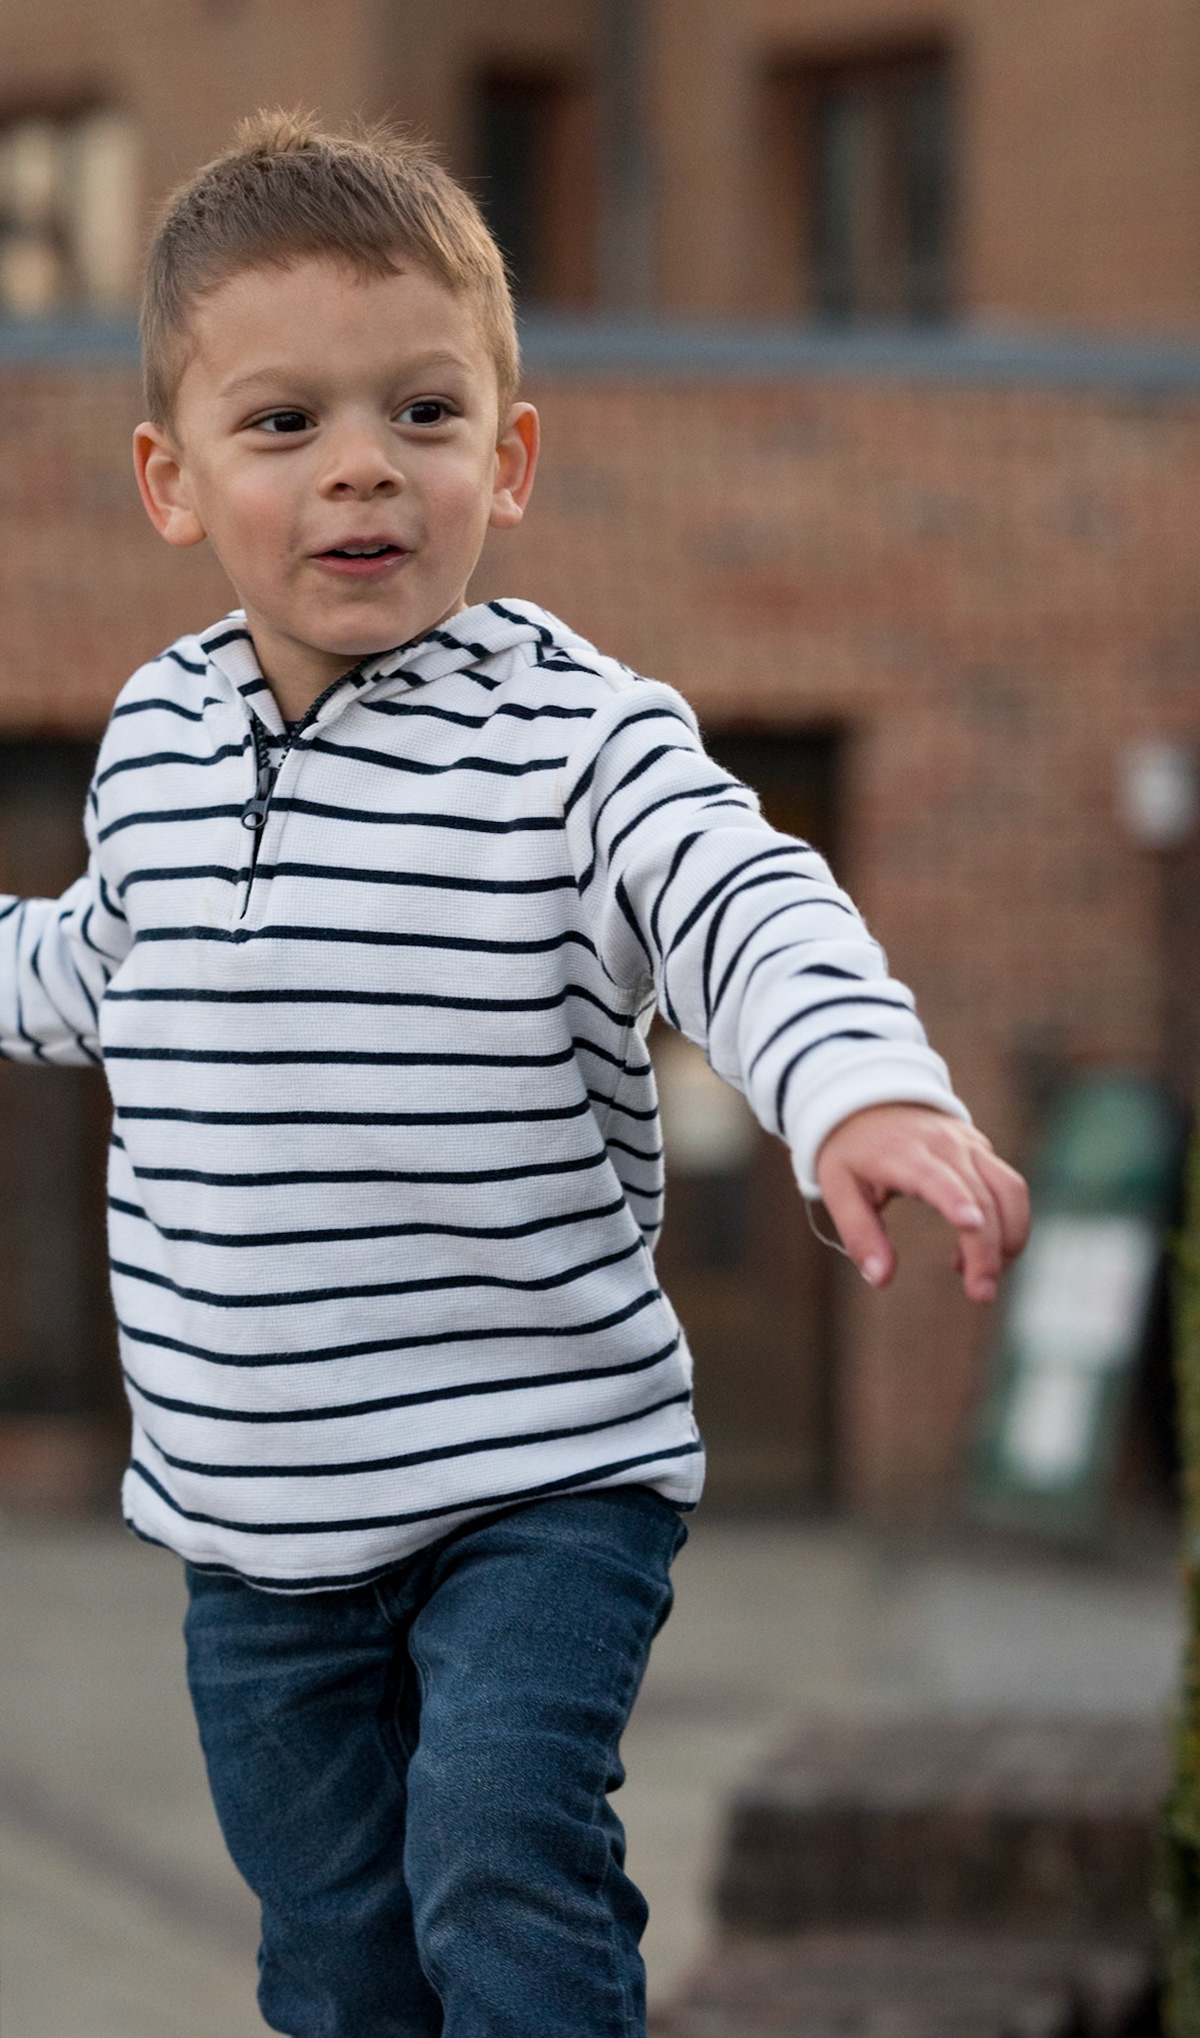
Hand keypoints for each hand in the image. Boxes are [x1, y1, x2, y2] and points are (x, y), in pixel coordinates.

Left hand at [814, 1104, 1028, 1303]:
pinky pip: (1010, 1190)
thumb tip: (881, 1279)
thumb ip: (860, 1234)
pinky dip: (1006, 1226)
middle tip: (981, 1295)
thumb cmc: (853, 1150)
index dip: (956, 1200)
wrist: (874, 1096)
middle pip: (982, 1197)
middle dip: (988, 1250)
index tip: (970, 1225)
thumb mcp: (838, 1188)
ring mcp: (971, 1146)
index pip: (938, 1176)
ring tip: (986, 1279)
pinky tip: (975, 1254)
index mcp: (905, 1152)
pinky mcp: (984, 1151)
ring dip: (1010, 1238)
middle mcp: (946, 1145)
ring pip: (1010, 1190)